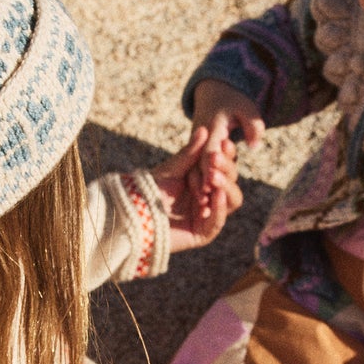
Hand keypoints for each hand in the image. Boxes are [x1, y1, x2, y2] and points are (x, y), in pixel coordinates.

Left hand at [151, 127, 242, 251]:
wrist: (132, 213)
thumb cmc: (148, 190)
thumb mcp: (172, 169)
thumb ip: (190, 153)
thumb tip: (204, 129)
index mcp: (205, 181)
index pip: (225, 167)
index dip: (227, 156)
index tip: (224, 142)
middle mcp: (210, 198)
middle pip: (231, 182)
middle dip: (225, 169)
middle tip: (214, 159)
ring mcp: (209, 216)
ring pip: (232, 200)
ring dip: (226, 186)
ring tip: (214, 177)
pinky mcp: (203, 234)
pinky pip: (218, 221)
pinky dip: (220, 207)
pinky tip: (217, 194)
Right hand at [189, 79, 265, 218]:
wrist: (214, 93)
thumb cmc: (233, 101)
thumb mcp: (247, 108)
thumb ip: (254, 126)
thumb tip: (255, 145)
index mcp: (212, 128)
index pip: (209, 151)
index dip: (210, 167)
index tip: (212, 183)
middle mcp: (201, 140)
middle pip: (199, 165)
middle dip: (201, 184)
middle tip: (205, 204)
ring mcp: (196, 147)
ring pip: (194, 171)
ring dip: (198, 189)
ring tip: (203, 211)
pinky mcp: (196, 154)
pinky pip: (195, 171)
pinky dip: (198, 186)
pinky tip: (203, 206)